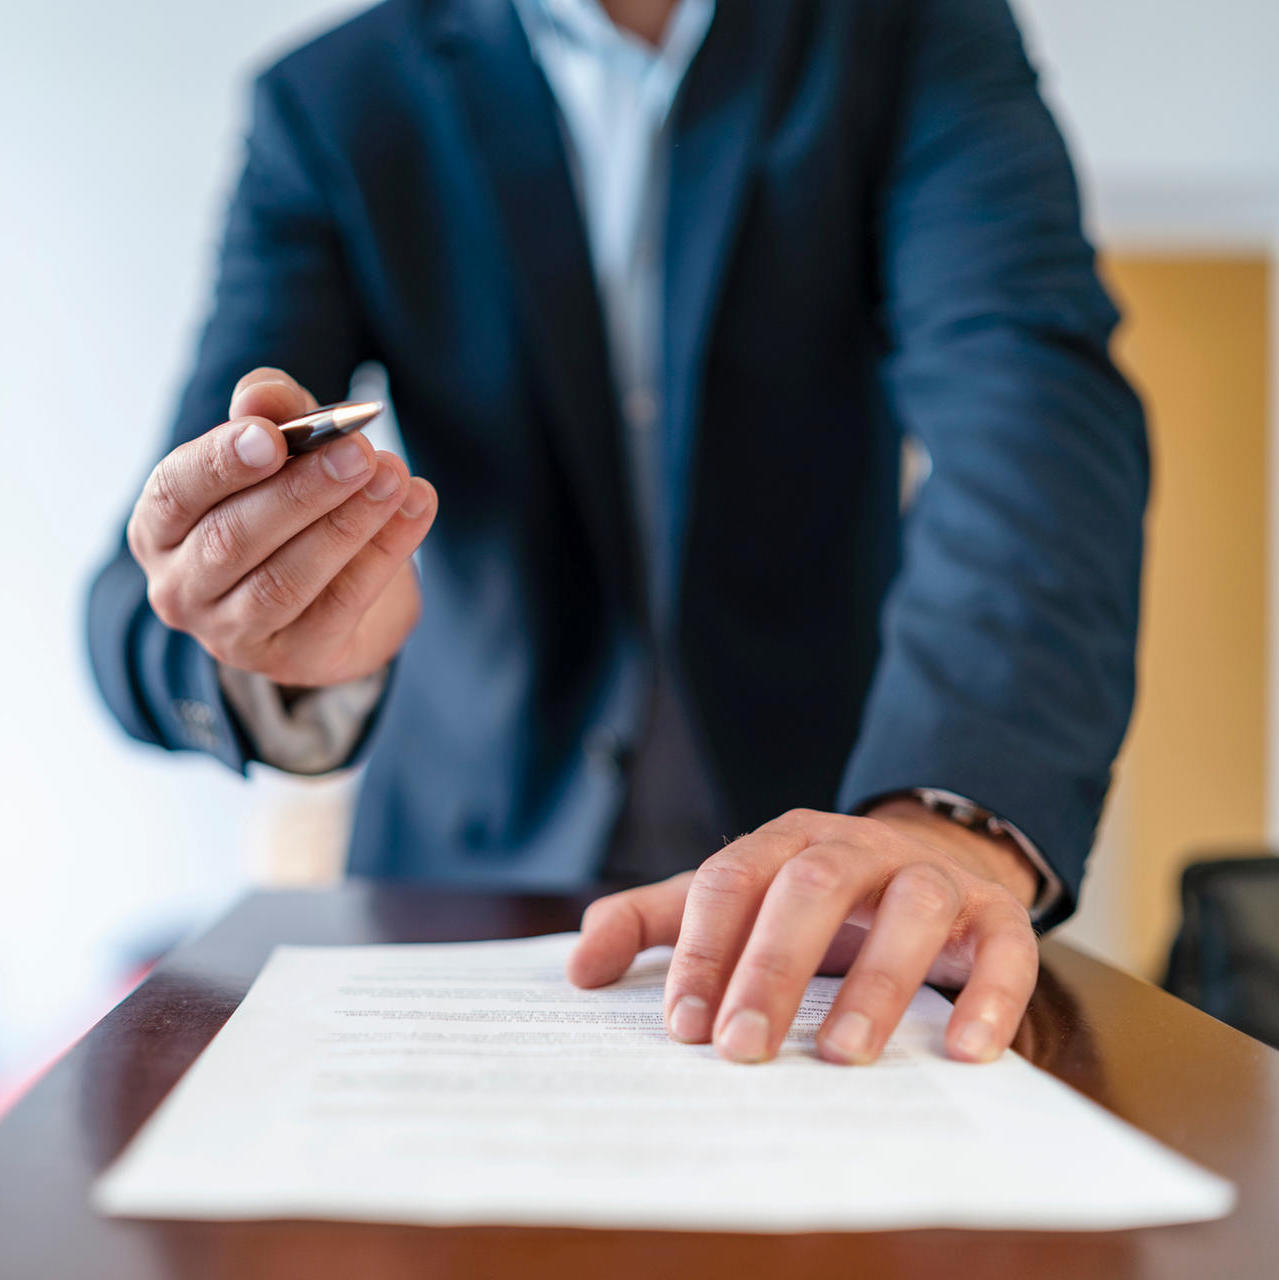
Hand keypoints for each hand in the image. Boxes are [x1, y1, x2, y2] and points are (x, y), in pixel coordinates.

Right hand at [127, 368, 437, 686]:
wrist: (333, 594)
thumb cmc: (289, 506)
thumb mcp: (279, 448)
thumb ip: (270, 412)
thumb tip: (262, 396)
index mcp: (160, 527)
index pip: (176, 492)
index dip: (221, 462)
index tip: (272, 436)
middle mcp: (182, 588)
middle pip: (234, 539)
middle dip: (303, 492)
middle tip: (359, 453)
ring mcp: (233, 633)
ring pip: (287, 580)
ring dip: (347, 525)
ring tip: (393, 478)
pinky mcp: (295, 658)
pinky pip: (340, 605)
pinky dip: (383, 554)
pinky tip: (416, 508)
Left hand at [567, 801, 1039, 1064]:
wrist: (926, 863)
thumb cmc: (811, 900)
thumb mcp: (733, 901)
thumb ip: (656, 923)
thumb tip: (579, 967)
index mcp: (785, 842)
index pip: (732, 882)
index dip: (703, 951)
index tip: (682, 1028)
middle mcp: (857, 848)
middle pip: (811, 888)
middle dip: (772, 969)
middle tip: (741, 1050)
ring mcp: (930, 876)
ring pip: (910, 908)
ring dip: (877, 979)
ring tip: (842, 1056)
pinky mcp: (994, 915)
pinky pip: (1006, 945)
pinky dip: (990, 994)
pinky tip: (964, 1050)